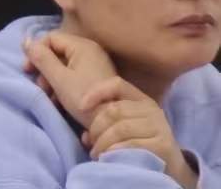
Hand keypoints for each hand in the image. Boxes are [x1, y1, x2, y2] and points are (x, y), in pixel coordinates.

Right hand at [23, 30, 118, 126]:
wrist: (114, 124)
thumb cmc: (84, 99)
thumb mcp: (59, 78)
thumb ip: (41, 58)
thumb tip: (26, 41)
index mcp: (82, 46)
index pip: (50, 38)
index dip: (36, 52)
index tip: (28, 71)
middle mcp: (91, 51)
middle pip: (57, 51)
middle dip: (44, 68)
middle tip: (40, 86)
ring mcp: (96, 64)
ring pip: (64, 64)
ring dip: (52, 78)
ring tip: (49, 96)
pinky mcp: (98, 78)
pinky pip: (74, 73)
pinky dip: (64, 83)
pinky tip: (60, 99)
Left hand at [79, 76, 193, 186]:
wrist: (171, 167)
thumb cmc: (142, 145)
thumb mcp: (125, 128)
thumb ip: (105, 124)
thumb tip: (85, 136)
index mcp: (141, 100)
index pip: (117, 84)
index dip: (96, 92)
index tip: (80, 107)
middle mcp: (152, 110)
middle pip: (114, 110)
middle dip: (95, 127)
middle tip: (90, 142)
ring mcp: (159, 127)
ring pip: (120, 128)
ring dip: (102, 143)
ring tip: (97, 153)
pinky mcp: (163, 145)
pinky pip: (130, 145)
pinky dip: (114, 151)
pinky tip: (109, 157)